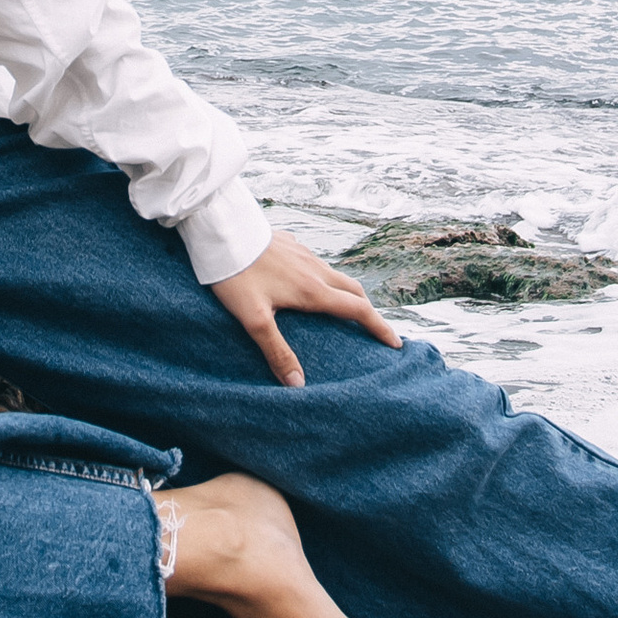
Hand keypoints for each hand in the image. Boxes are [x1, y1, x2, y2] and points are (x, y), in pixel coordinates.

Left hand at [210, 231, 403, 389]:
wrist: (222, 232)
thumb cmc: (236, 276)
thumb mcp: (254, 320)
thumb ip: (277, 351)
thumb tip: (297, 385)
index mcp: (313, 290)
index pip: (358, 310)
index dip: (380, 328)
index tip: (395, 343)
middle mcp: (316, 270)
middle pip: (354, 291)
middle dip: (368, 311)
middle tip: (372, 328)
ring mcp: (304, 253)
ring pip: (336, 275)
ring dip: (347, 293)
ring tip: (342, 310)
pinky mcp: (291, 244)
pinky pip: (317, 263)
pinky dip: (325, 278)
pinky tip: (308, 284)